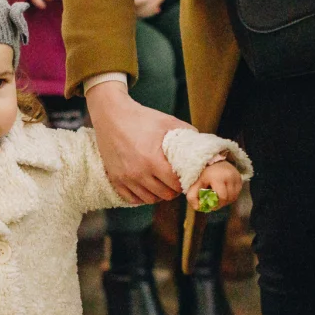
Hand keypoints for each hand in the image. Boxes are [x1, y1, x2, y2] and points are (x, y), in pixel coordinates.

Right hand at [86, 81, 191, 203]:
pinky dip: (141, 196)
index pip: (176, 184)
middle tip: (175, 181)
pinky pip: (132, 199)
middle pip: (165, 195)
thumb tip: (203, 146)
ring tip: (161, 184)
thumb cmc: (140, 118)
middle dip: (173, 189)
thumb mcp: (167, 122)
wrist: (111, 115)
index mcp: (153, 160)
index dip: (184, 182)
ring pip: (149, 199)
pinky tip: (146, 186)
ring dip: (159, 194)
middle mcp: (138, 173)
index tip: (185, 177)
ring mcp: (125, 178)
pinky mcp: (115, 179)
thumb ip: (188, 134)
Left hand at [186, 161, 241, 210]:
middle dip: (221, 204)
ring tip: (218, 199)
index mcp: (217, 177)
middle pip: (228, 198)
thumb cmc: (203, 174)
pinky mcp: (240, 179)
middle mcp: (229, 176)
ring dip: (226, 201)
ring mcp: (236, 177)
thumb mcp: (195, 183)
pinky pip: (237, 193)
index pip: (222, 196)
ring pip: (233, 197)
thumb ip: (192, 196)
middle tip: (214, 204)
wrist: (213, 161)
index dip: (217, 204)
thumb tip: (198, 208)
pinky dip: (230, 197)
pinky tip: (223, 194)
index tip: (210, 206)